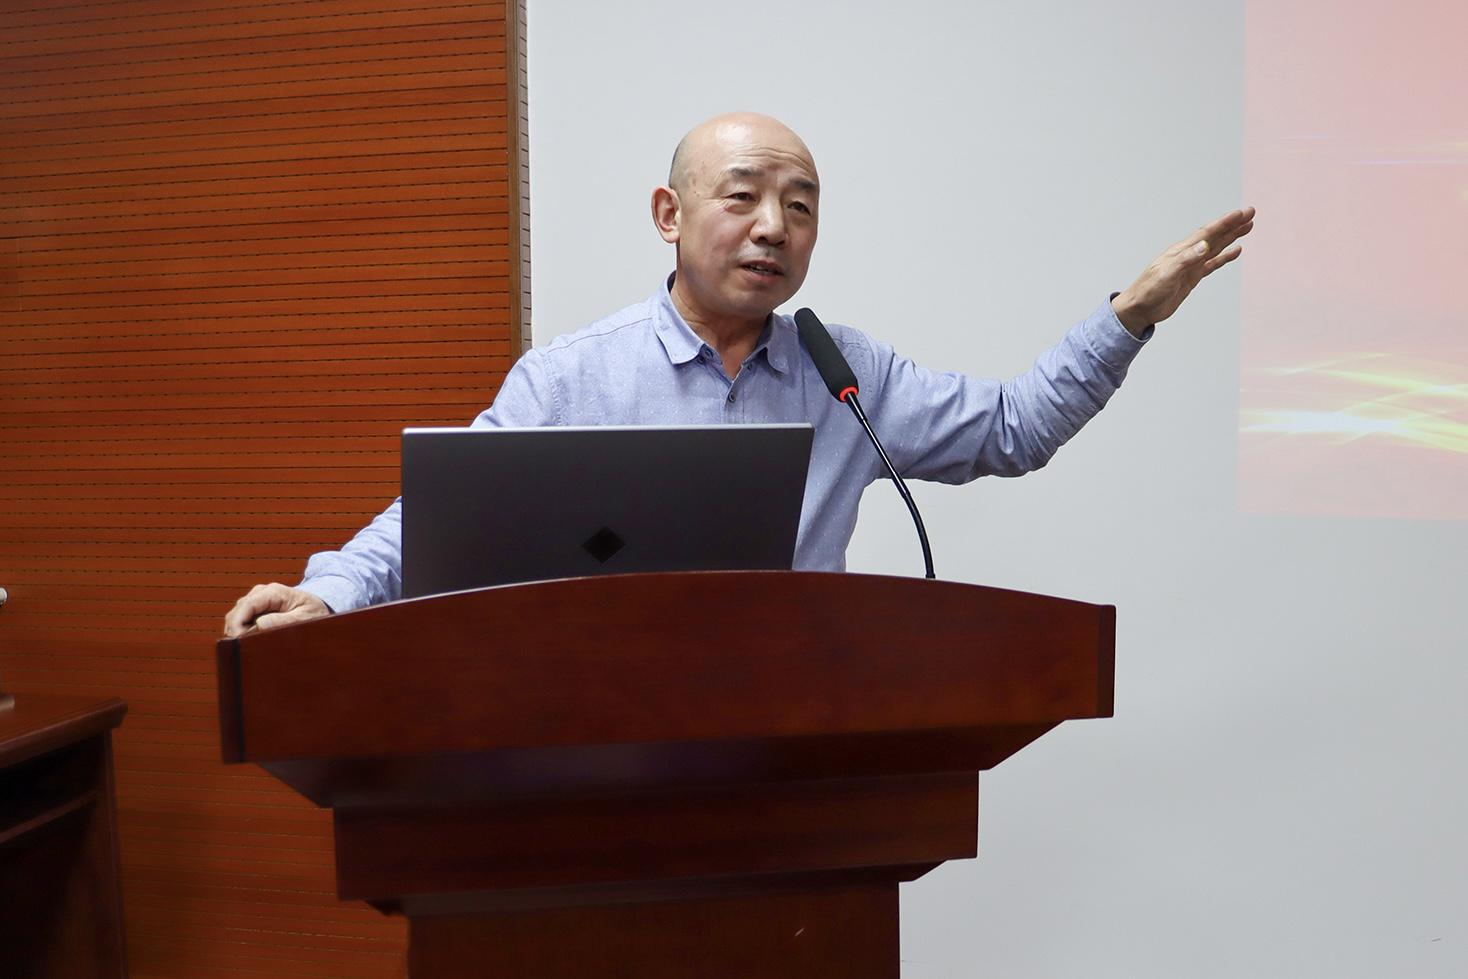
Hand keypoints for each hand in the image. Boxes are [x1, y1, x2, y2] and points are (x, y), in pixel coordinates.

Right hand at [222, 583, 329, 637]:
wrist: (319, 608)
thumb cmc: (314, 612)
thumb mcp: (304, 618)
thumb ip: (283, 621)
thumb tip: (260, 625)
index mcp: (273, 592)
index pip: (246, 605)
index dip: (237, 624)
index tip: (239, 641)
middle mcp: (261, 593)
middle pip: (237, 612)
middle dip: (236, 630)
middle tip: (245, 648)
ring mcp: (257, 600)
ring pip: (236, 617)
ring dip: (240, 632)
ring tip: (252, 646)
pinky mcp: (256, 609)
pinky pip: (242, 621)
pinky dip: (244, 632)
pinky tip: (254, 641)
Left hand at [1111, 206, 1254, 336]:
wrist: (1139, 309)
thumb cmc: (1148, 291)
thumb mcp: (1166, 274)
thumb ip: (1186, 259)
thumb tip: (1205, 245)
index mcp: (1180, 250)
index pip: (1207, 233)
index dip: (1224, 223)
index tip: (1241, 214)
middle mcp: (1187, 254)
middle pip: (1215, 236)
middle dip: (1233, 224)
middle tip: (1251, 213)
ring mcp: (1191, 265)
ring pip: (1216, 247)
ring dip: (1232, 237)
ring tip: (1248, 226)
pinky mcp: (1192, 277)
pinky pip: (1213, 264)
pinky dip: (1225, 257)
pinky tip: (1236, 251)